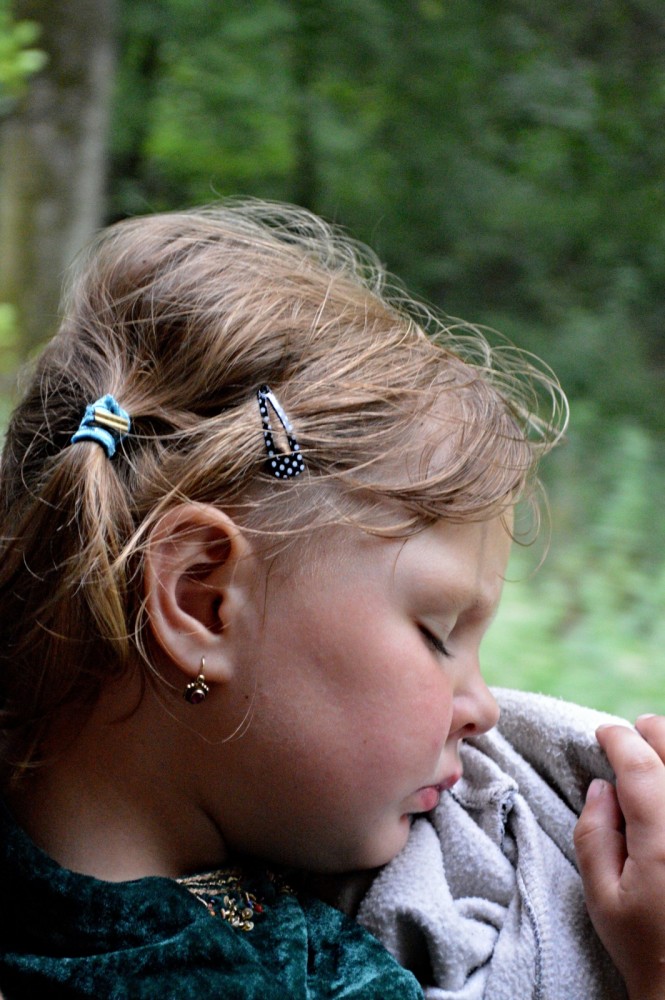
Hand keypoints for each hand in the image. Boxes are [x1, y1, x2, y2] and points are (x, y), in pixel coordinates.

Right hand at [574, 716, 664, 999]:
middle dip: (653, 733)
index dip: (618, 740)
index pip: (640, 766)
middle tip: (634, 732)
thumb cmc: (647, 949)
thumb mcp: (603, 899)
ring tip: (659, 752)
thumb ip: (595, 836)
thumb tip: (600, 786)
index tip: (603, 733)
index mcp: (662, 841)